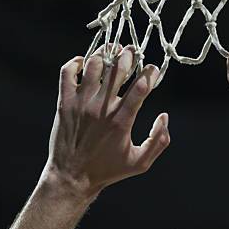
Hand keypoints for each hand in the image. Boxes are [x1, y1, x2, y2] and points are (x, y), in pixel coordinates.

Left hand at [42, 45, 169, 198]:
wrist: (71, 177)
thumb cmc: (108, 170)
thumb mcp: (141, 163)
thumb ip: (159, 141)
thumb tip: (164, 117)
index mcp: (122, 121)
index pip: (141, 87)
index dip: (151, 73)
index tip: (154, 69)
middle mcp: (101, 109)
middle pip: (117, 70)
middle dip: (129, 55)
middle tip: (133, 51)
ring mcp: (81, 103)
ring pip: (93, 66)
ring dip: (104, 54)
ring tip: (111, 51)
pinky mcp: (64, 103)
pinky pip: (67, 73)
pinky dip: (76, 63)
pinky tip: (84, 63)